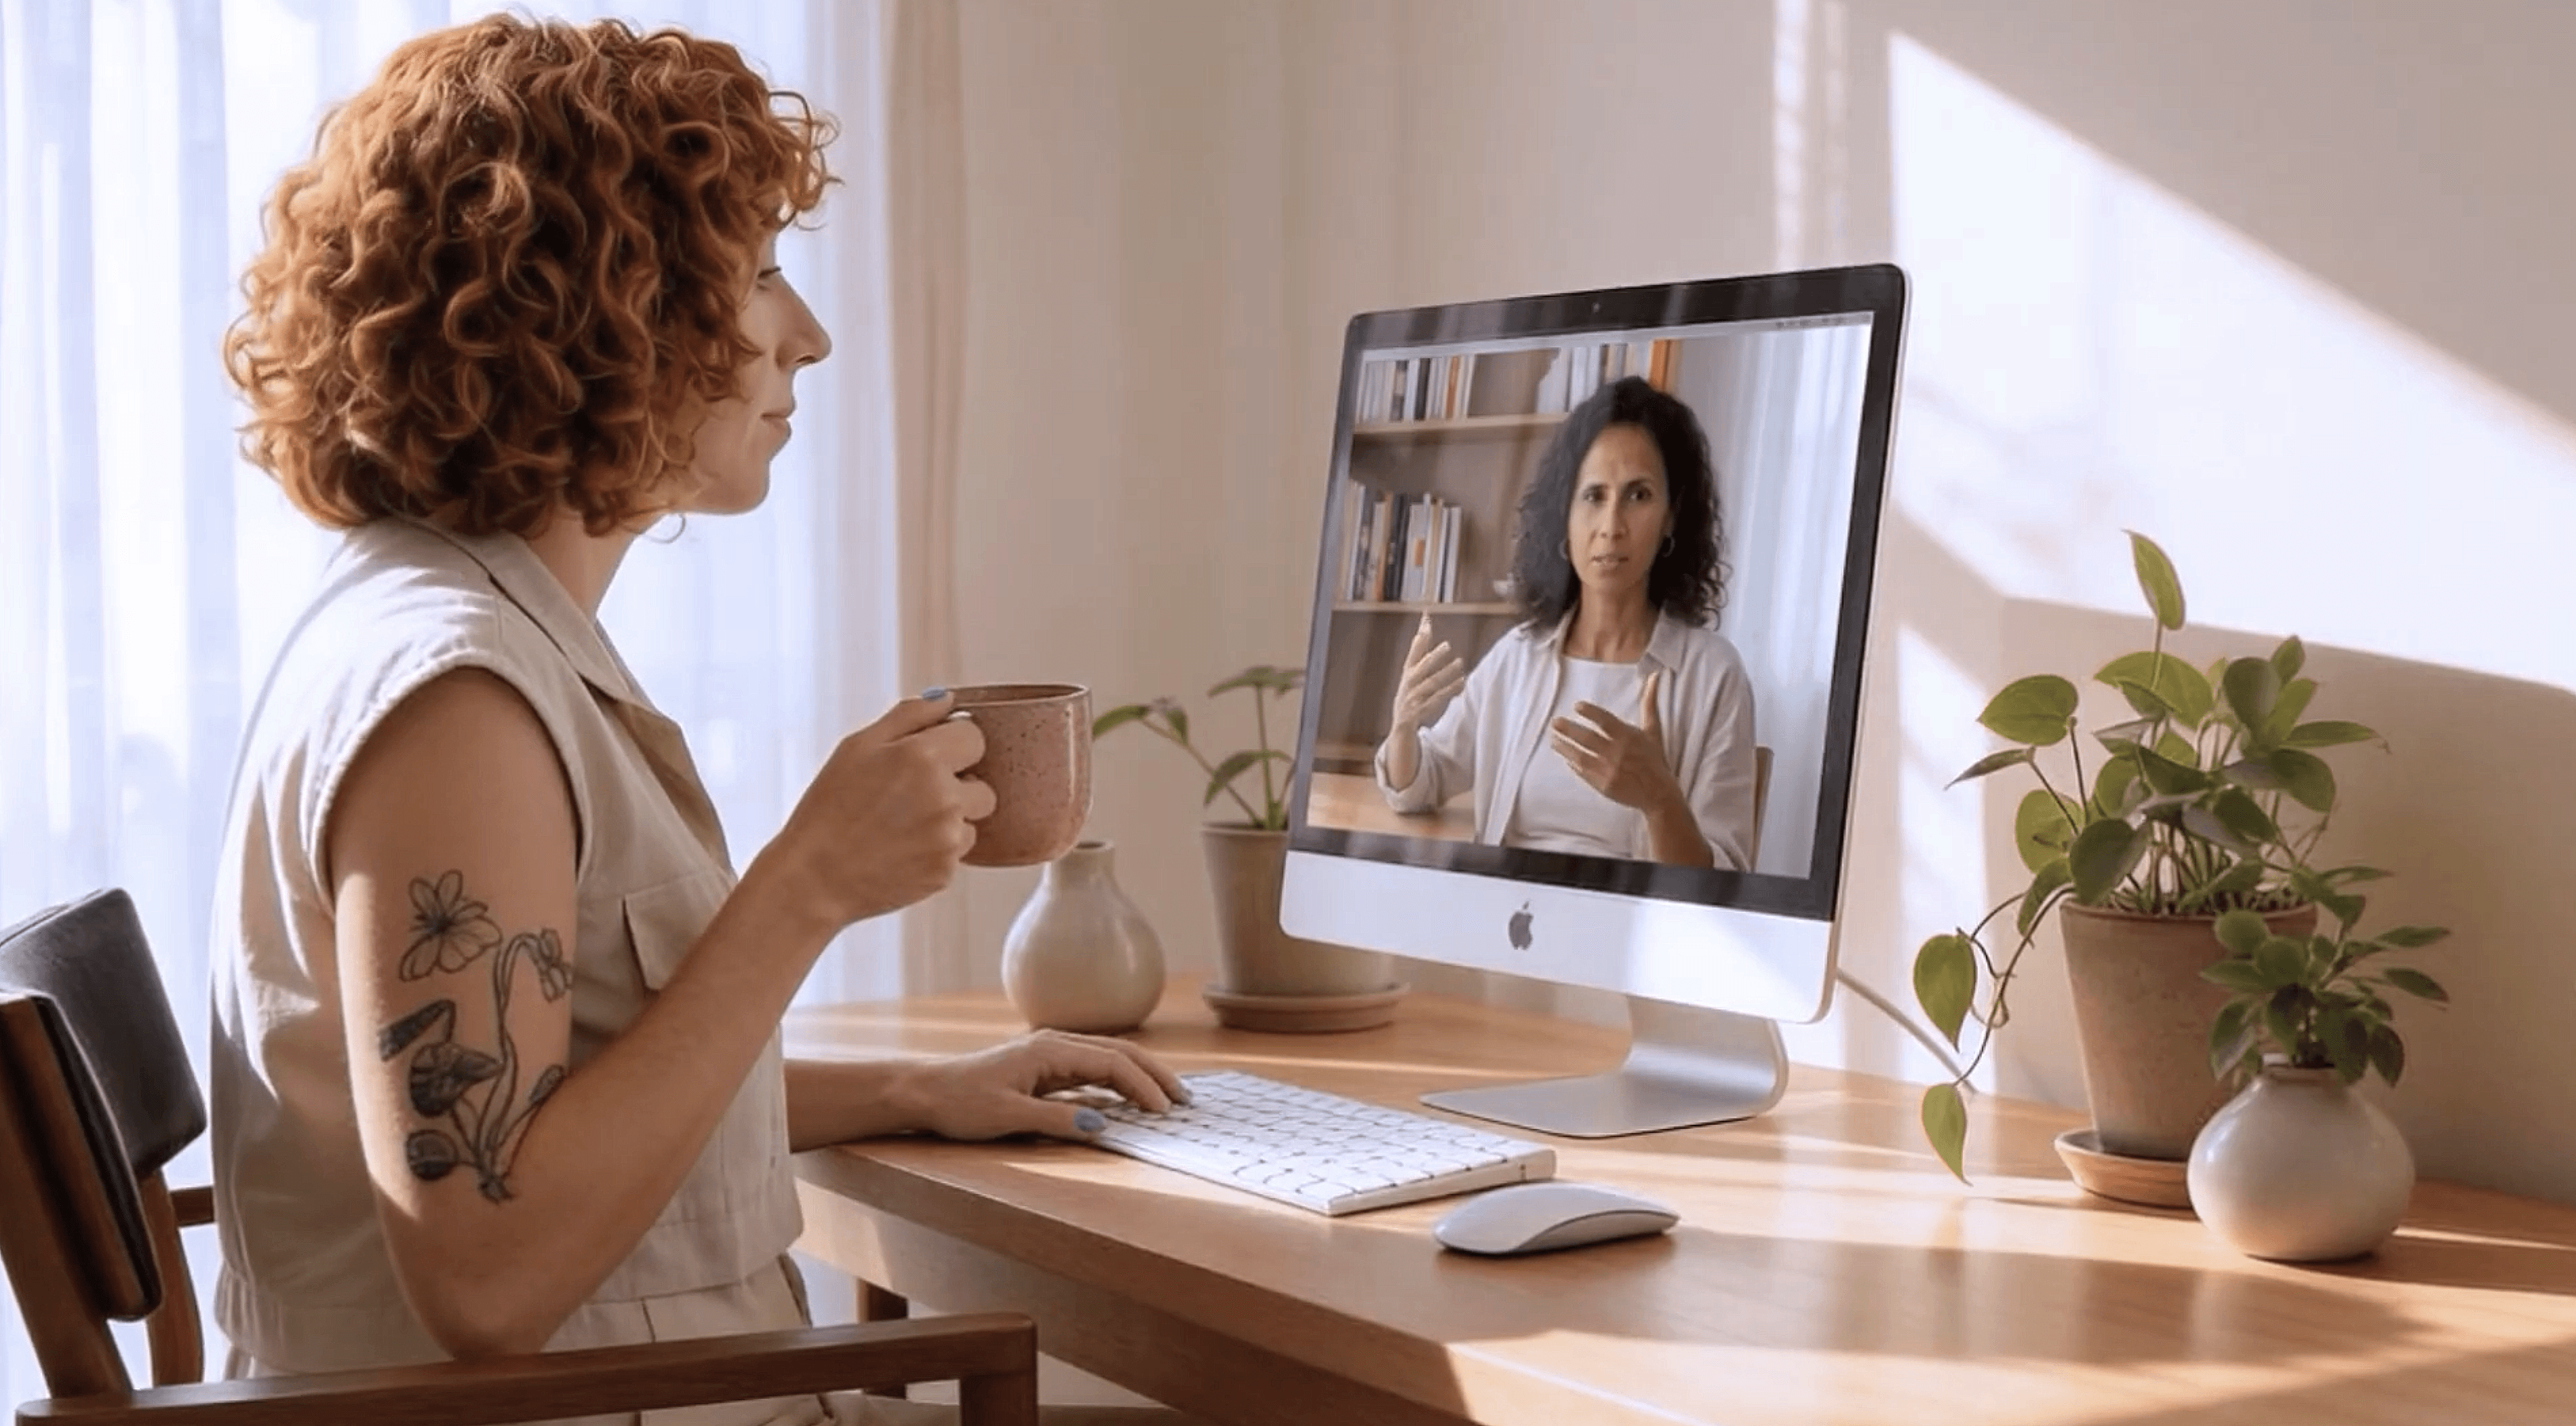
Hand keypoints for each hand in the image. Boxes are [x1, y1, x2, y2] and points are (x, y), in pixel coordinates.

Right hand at [765, 691, 998, 929]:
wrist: (812, 877)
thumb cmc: (827, 810)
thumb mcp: (857, 746)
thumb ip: (909, 716)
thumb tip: (948, 700)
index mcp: (923, 757)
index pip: (975, 737)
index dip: (953, 745)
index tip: (931, 758)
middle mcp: (944, 797)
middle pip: (983, 783)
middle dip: (957, 786)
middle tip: (912, 796)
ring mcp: (948, 837)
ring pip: (972, 819)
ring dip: (950, 820)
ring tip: (903, 825)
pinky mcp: (946, 871)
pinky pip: (958, 851)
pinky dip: (937, 850)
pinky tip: (901, 849)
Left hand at [900, 1029, 1191, 1141]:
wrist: (925, 1091)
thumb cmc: (960, 1103)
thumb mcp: (1007, 1118)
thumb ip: (1056, 1120)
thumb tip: (1103, 1125)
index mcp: (1049, 1050)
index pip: (1112, 1063)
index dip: (1143, 1087)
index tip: (1165, 1112)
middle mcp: (1054, 1044)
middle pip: (1119, 1052)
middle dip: (1154, 1074)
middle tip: (1184, 1100)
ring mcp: (1050, 1053)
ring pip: (1108, 1057)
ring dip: (1140, 1075)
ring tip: (1167, 1097)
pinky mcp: (1044, 1066)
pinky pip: (1092, 1069)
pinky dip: (1118, 1081)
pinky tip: (1129, 1099)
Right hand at [1391, 613, 1466, 733]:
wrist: (1401, 724)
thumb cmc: (1410, 692)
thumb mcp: (1412, 671)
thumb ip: (1420, 649)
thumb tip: (1425, 624)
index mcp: (1407, 671)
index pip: (1414, 651)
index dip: (1421, 637)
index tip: (1427, 621)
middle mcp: (1409, 683)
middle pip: (1422, 667)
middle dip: (1434, 656)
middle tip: (1447, 645)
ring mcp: (1415, 696)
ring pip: (1432, 683)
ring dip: (1446, 673)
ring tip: (1460, 662)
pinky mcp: (1422, 709)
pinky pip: (1438, 697)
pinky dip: (1450, 689)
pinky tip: (1461, 681)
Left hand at [1549, 668, 1682, 813]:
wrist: (1659, 794)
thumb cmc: (1655, 759)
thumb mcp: (1653, 731)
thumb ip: (1649, 704)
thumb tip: (1654, 677)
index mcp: (1629, 737)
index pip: (1606, 721)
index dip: (1591, 712)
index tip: (1576, 706)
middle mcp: (1618, 753)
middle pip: (1587, 738)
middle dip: (1568, 729)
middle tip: (1554, 722)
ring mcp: (1609, 771)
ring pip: (1580, 756)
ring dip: (1564, 747)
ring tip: (1553, 740)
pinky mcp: (1604, 786)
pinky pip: (1584, 773)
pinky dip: (1574, 765)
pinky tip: (1566, 758)